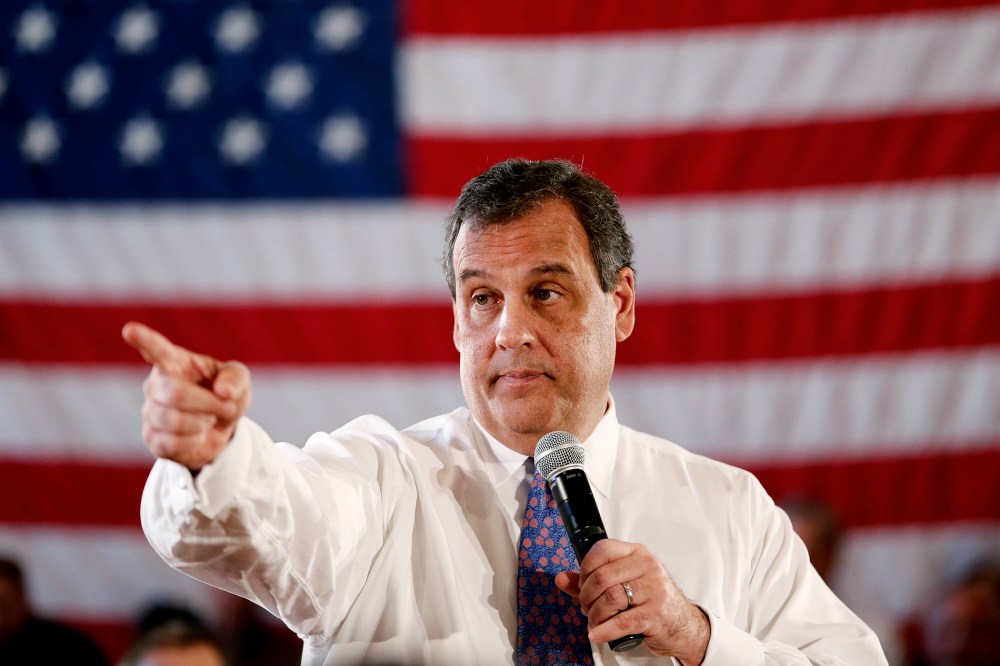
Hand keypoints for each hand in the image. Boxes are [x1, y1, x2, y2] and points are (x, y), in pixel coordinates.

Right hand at [122, 321, 251, 469]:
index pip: (157, 349)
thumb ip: (235, 379)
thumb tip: (223, 392)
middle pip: (175, 394)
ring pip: (174, 420)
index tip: (130, 330)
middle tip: (228, 407)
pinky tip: (197, 435)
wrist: (221, 429)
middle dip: (209, 403)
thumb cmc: (225, 395)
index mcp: (174, 361)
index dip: (144, 340)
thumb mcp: (239, 380)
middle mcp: (155, 384)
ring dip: (203, 422)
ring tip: (209, 418)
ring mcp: (150, 411)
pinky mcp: (151, 438)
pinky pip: (172, 443)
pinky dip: (195, 441)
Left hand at [555, 540, 710, 664]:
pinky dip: (604, 630)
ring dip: (594, 615)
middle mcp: (647, 566)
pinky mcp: (656, 613)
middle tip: (586, 608)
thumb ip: (590, 580)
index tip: (582, 584)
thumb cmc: (650, 600)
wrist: (682, 624)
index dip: (585, 569)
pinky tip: (597, 634)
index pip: (602, 549)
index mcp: (637, 553)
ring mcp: (654, 589)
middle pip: (602, 577)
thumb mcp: (623, 583)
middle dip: (586, 597)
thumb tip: (562, 579)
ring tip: (594, 622)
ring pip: (610, 599)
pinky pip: (622, 622)